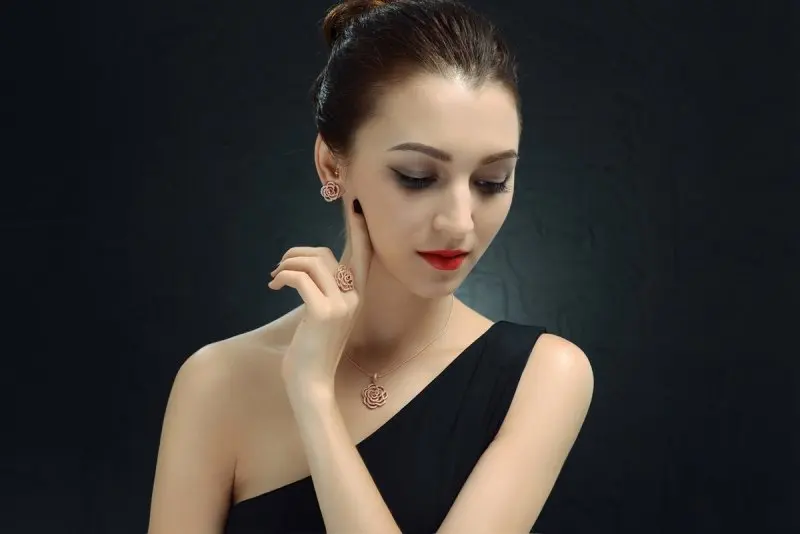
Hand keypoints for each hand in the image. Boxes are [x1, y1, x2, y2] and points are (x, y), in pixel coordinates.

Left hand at [268, 198, 372, 391]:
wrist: (311, 382)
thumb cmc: (312, 349)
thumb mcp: (323, 315)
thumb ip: (324, 290)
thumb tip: (308, 267)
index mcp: (356, 295)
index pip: (363, 254)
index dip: (359, 229)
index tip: (357, 205)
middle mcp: (354, 297)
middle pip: (325, 254)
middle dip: (297, 254)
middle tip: (279, 268)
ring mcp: (341, 305)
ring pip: (312, 263)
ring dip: (287, 264)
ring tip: (275, 278)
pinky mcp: (323, 313)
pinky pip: (300, 278)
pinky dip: (283, 276)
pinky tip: (275, 285)